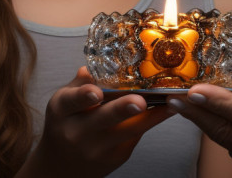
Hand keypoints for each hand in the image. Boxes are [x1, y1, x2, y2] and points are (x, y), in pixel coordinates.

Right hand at [19, 67, 173, 177]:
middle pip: (103, 119)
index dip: (84, 96)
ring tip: (170, 101)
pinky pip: (136, 135)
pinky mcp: (116, 156)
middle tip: (139, 101)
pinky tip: (166, 109)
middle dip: (123, 109)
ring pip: (128, 130)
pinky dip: (151, 120)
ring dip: (151, 115)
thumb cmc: (67, 123)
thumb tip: (96, 66)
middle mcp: (77, 132)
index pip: (72, 101)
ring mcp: (97, 148)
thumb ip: (81, 83)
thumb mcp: (65, 101)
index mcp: (62, 111)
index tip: (97, 92)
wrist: (64, 165)